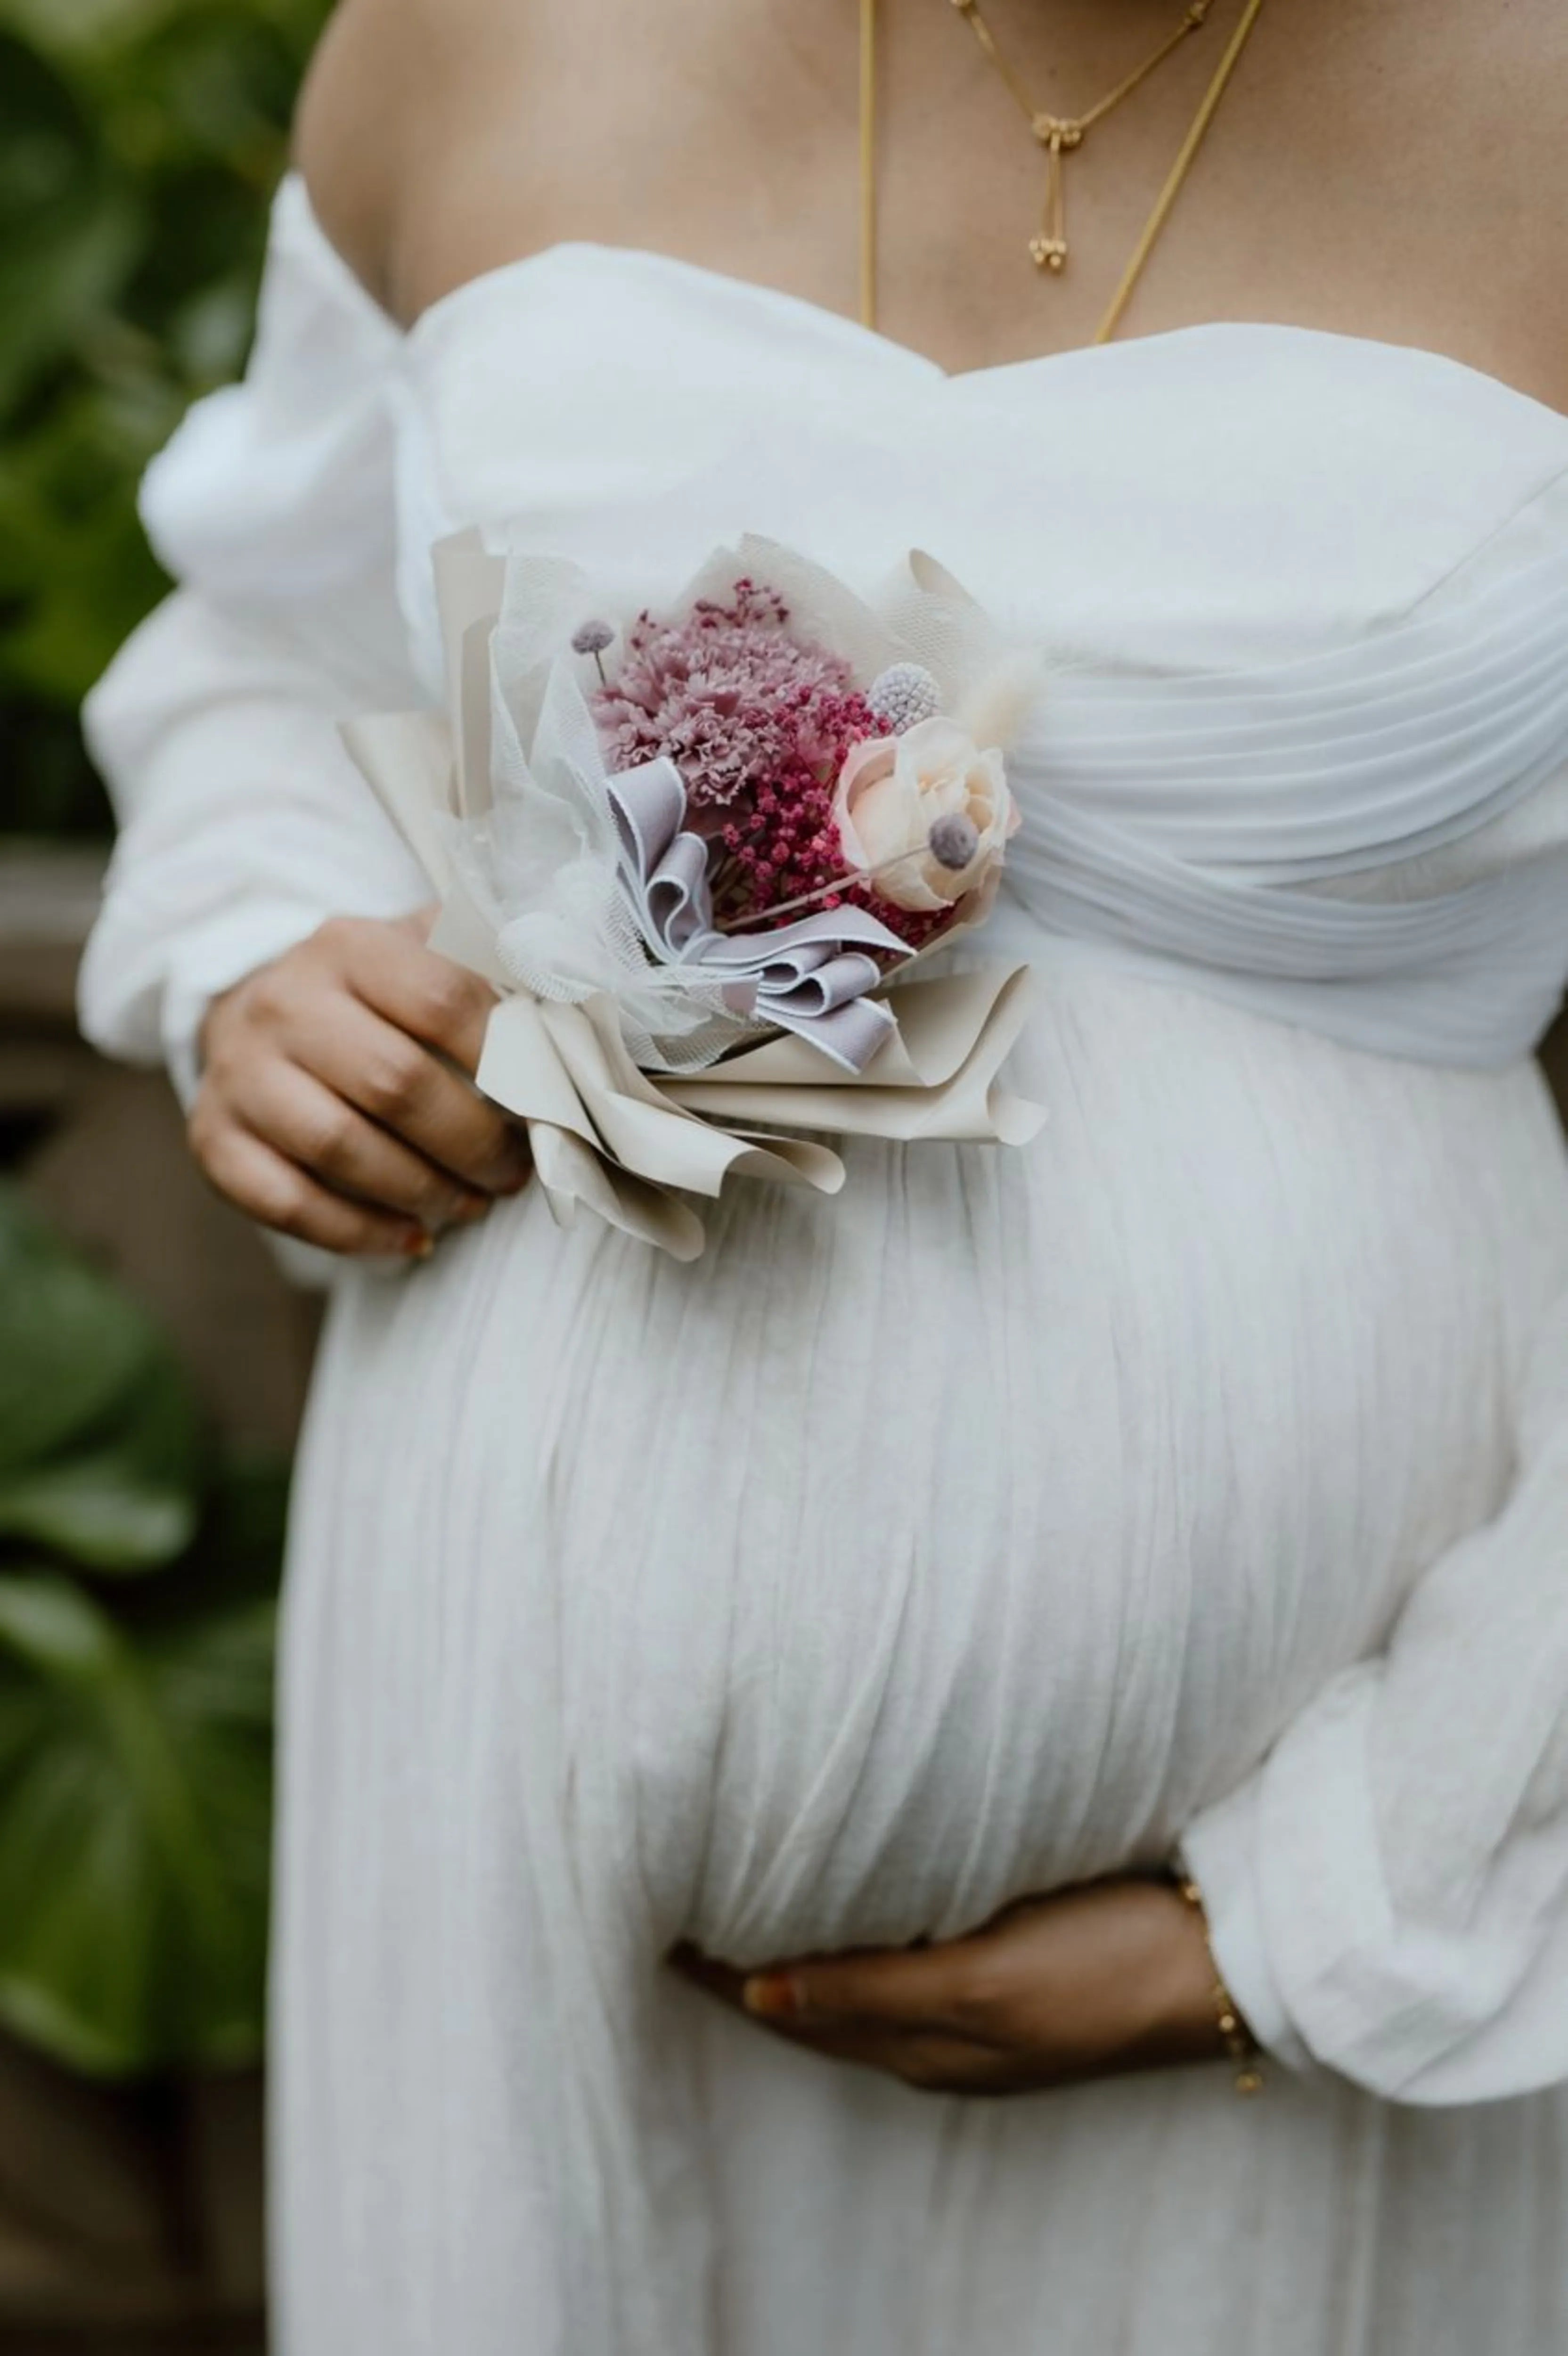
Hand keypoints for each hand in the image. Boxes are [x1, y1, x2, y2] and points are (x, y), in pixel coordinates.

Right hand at [189, 912, 531, 1254]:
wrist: (256, 1011)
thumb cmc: (373, 998)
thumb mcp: (428, 959)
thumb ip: (494, 978)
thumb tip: (572, 1024)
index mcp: (350, 946)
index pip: (442, 998)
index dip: (505, 1060)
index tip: (546, 1102)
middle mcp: (284, 1003)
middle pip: (394, 1084)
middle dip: (471, 1142)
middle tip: (512, 1172)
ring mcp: (240, 1074)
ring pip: (341, 1148)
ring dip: (423, 1191)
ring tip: (471, 1204)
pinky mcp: (213, 1139)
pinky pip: (288, 1203)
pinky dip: (359, 1233)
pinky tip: (412, 1238)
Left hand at [674, 1876, 1233, 2096]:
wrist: (1223, 1963)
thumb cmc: (1106, 1967)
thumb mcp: (984, 1982)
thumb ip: (872, 1990)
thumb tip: (759, 1999)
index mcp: (922, 2042)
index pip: (790, 2007)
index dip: (722, 1973)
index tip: (653, 1929)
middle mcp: (937, 2031)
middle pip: (812, 1998)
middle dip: (742, 1963)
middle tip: (672, 1906)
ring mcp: (976, 2002)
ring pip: (853, 1977)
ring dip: (796, 1946)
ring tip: (735, 1898)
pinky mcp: (1012, 1965)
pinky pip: (902, 1956)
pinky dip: (854, 1935)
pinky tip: (846, 1899)